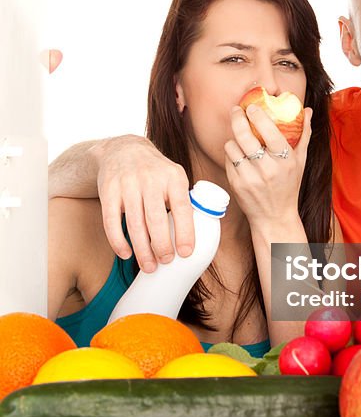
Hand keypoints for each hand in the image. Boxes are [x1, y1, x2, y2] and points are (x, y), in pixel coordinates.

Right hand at [92, 136, 193, 271]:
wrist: (123, 150)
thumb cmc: (155, 172)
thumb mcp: (174, 177)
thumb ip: (184, 201)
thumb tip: (195, 237)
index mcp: (174, 177)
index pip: (182, 208)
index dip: (185, 233)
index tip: (185, 253)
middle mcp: (151, 179)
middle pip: (156, 220)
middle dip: (162, 246)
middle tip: (166, 262)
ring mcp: (128, 184)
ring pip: (135, 224)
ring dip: (142, 250)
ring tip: (149, 266)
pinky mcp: (108, 191)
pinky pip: (111, 222)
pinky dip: (118, 241)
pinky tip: (126, 254)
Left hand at [224, 104, 312, 236]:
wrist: (274, 217)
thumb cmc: (289, 186)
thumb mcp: (301, 161)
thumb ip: (304, 134)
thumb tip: (307, 110)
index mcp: (285, 161)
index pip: (269, 131)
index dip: (257, 116)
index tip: (252, 107)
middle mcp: (267, 169)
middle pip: (244, 136)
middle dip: (237, 118)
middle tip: (237, 111)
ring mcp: (250, 178)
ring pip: (232, 146)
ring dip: (233, 138)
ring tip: (239, 137)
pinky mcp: (236, 184)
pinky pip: (227, 159)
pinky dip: (231, 153)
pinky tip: (238, 154)